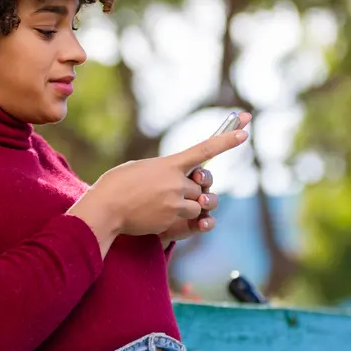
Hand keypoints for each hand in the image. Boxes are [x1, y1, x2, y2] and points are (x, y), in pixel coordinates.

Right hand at [67, 117, 249, 251]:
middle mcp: (176, 181)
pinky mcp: (172, 219)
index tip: (246, 130)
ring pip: (198, 204)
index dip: (227, 140)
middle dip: (191, 191)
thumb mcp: (141, 168)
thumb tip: (177, 178)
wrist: (105, 208)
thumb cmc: (117, 185)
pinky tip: (156, 215)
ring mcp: (175, 201)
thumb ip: (164, 170)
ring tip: (161, 205)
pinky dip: (178, 219)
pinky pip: (189, 220)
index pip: (204, 149)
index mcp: (169, 163)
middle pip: (201, 186)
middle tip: (170, 193)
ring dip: (186, 206)